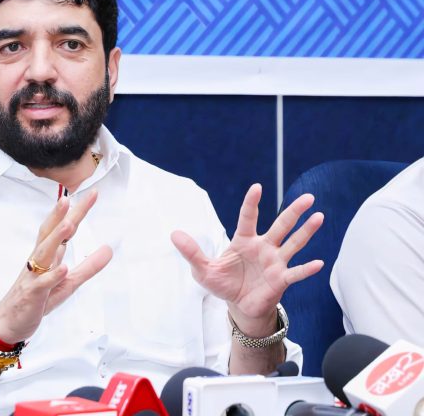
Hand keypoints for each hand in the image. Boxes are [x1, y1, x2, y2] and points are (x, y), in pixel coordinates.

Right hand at [0, 190, 111, 343]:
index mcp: (48, 255)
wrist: (9, 323)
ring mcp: (34, 276)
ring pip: (44, 253)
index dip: (76, 211)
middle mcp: (39, 260)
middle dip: (61, 215)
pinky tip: (63, 267)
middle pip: (50, 233)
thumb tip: (109, 249)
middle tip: (70, 197)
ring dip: (56, 238)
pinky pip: (42, 284)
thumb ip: (89, 266)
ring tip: (69, 224)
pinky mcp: (33, 295)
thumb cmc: (38, 298)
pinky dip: (53, 276)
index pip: (63, 228)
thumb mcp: (69, 282)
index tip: (93, 193)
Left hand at [171, 183, 323, 333]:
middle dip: (294, 211)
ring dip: (307, 231)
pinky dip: (307, 269)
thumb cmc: (223, 284)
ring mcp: (275, 262)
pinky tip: (319, 262)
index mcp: (244, 241)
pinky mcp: (281, 280)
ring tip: (319, 216)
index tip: (256, 187)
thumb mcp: (203, 269)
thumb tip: (174, 235)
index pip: (248, 217)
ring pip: (294, 243)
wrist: (239, 306)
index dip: (251, 203)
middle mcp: (264, 247)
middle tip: (308, 197)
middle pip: (281, 225)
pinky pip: (296, 273)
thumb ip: (191, 252)